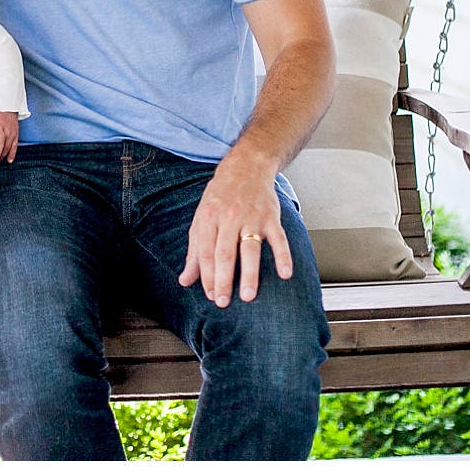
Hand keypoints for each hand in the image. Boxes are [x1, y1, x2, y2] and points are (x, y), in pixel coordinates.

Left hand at [178, 154, 291, 306]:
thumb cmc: (220, 196)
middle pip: (224, 253)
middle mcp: (229, 218)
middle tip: (223, 301)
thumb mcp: (201, 219)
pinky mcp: (271, 217)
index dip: (207, 276)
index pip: (205, 252)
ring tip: (248, 295)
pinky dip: (283, 256)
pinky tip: (285, 274)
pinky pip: (278, 239)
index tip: (211, 295)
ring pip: (250, 248)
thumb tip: (185, 279)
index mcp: (209, 219)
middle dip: (223, 280)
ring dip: (249, 274)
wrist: (245, 168)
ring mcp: (251, 217)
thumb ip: (194, 251)